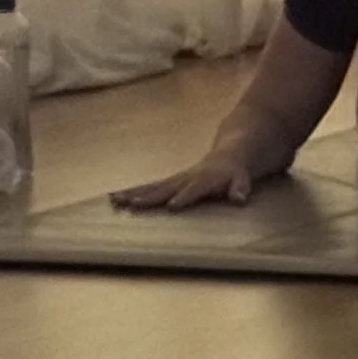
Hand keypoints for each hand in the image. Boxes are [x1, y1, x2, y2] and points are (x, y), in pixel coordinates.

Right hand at [111, 150, 255, 211]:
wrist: (228, 153)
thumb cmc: (236, 172)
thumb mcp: (243, 179)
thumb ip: (240, 188)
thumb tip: (239, 198)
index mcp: (204, 179)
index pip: (194, 189)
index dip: (184, 197)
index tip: (171, 206)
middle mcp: (186, 178)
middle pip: (165, 187)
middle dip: (149, 196)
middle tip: (131, 203)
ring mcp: (175, 179)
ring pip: (152, 186)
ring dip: (133, 193)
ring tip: (114, 199)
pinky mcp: (169, 181)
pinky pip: (149, 187)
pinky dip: (132, 191)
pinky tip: (114, 197)